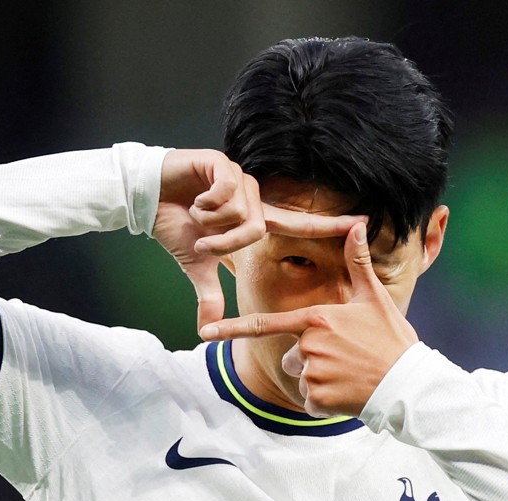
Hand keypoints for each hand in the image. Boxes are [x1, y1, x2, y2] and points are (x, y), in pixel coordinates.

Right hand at [153, 149, 363, 330]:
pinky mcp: (221, 163)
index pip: (298, 223)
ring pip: (241, 212)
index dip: (329, 225)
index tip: (362, 224)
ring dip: (213, 223)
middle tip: (204, 241)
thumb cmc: (175, 227)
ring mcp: (239, 178)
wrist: (145, 199)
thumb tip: (205, 329)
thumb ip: (209, 294)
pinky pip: (226, 191)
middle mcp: (252, 195)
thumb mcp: (197, 265)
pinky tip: (193, 198)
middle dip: (226, 242)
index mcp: (254, 217)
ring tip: (195, 215)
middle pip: (257, 228)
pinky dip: (206, 203)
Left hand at [199, 223, 418, 417]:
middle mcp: (309, 345)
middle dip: (311, 360)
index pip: (265, 324)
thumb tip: (356, 223)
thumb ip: (358, 263)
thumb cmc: (392, 340)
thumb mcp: (374, 299)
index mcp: (316, 319)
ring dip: (320, 381)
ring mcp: (312, 373)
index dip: (232, 328)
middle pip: (291, 356)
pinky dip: (326, 402)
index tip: (206, 331)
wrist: (409, 384)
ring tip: (349, 375)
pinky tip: (348, 393)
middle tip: (345, 360)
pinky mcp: (318, 399)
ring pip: (301, 378)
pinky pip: (310, 402)